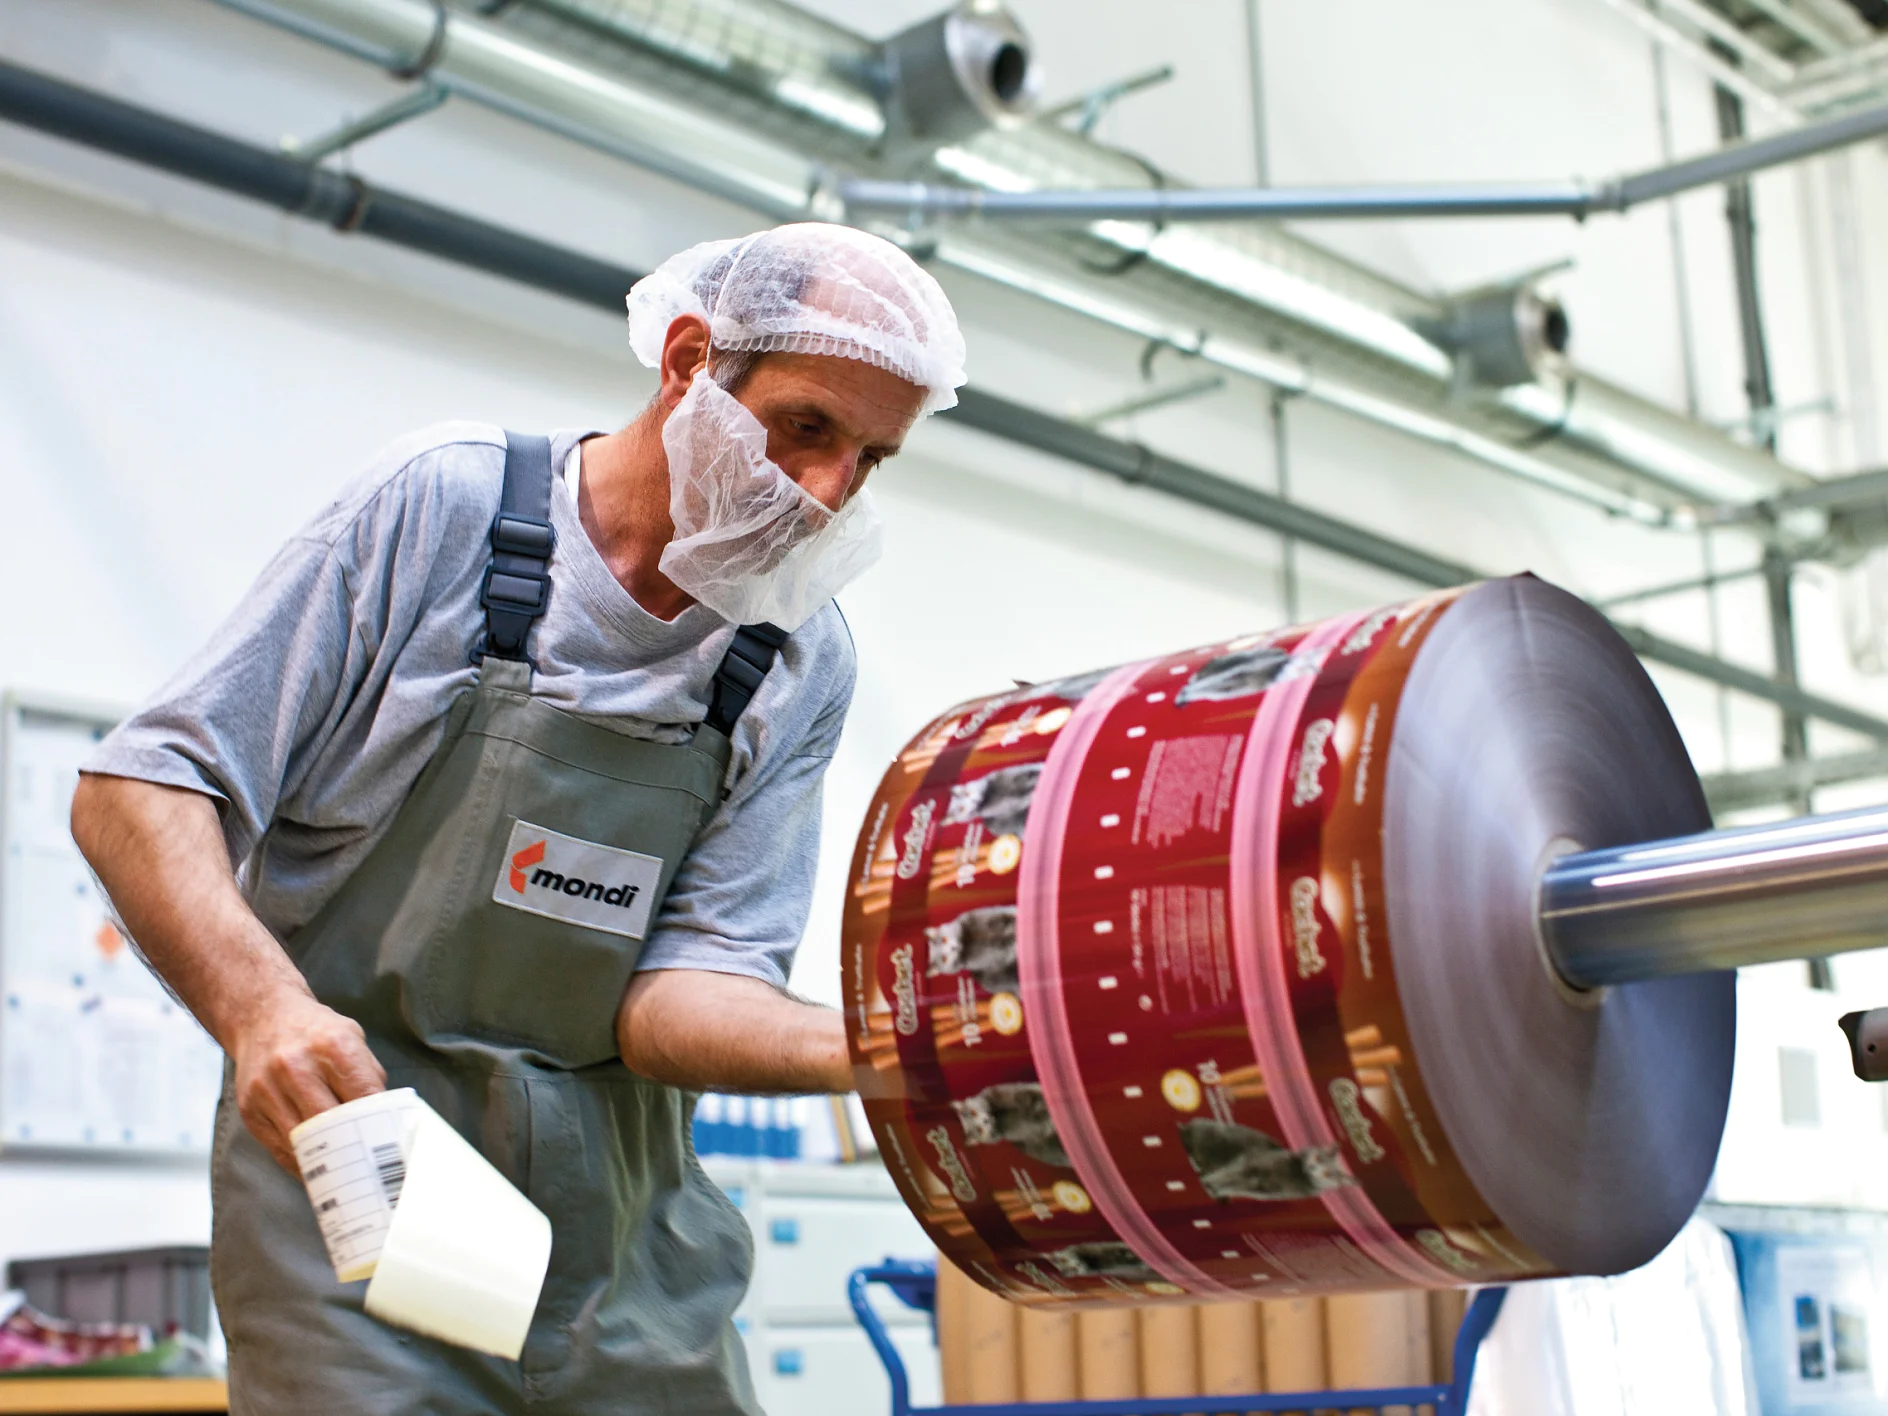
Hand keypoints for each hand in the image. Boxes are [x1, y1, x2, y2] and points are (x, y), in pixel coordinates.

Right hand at [229, 991, 386, 1173]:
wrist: (261, 1017)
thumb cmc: (315, 1031)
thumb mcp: (352, 1038)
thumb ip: (369, 1076)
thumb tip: (386, 1119)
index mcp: (332, 1046)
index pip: (362, 1096)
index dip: (378, 1125)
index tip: (390, 1145)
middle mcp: (296, 1067)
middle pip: (330, 1125)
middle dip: (353, 1149)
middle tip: (371, 1167)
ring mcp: (267, 1090)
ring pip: (302, 1143)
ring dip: (326, 1163)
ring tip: (347, 1175)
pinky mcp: (249, 1110)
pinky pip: (279, 1149)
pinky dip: (301, 1163)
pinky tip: (318, 1169)